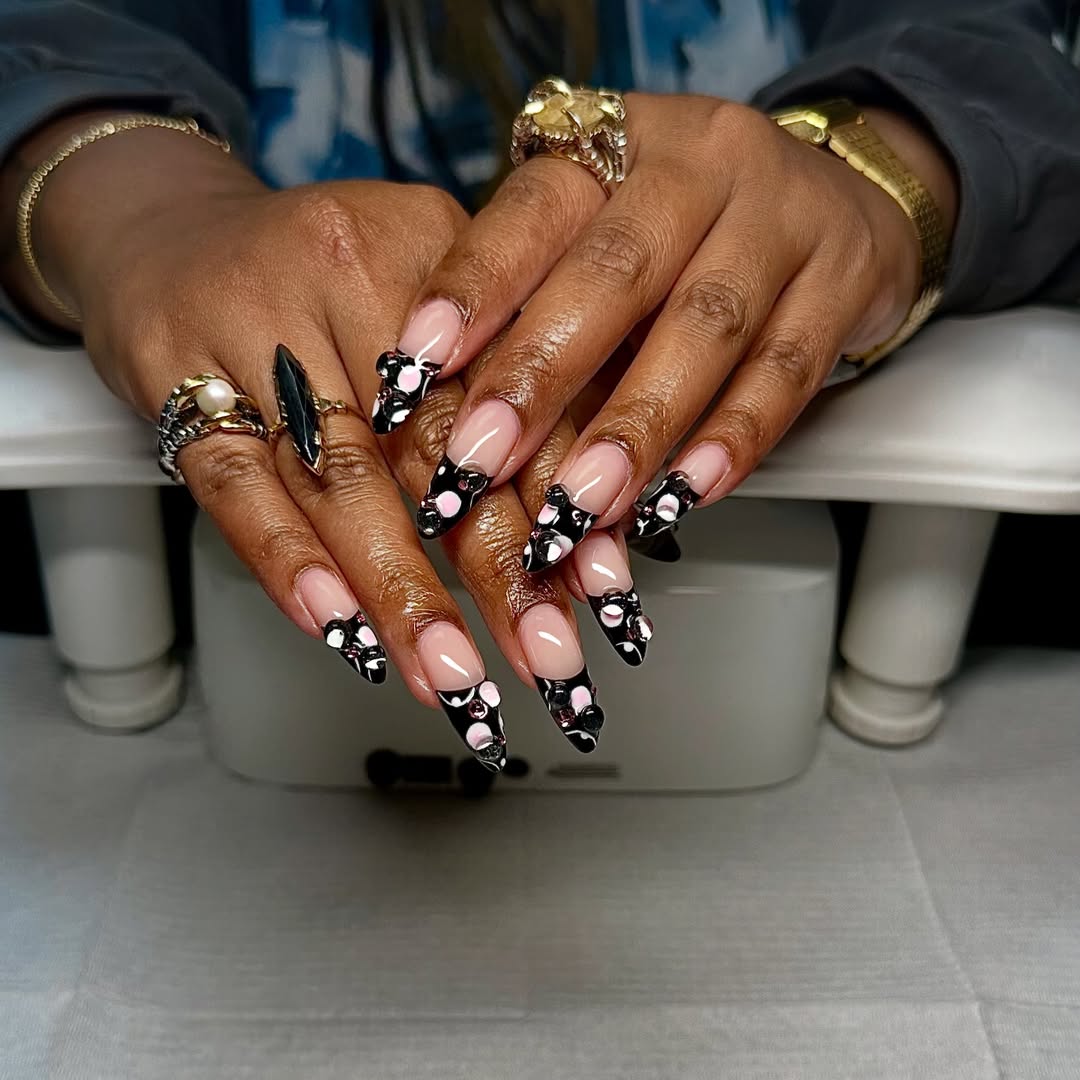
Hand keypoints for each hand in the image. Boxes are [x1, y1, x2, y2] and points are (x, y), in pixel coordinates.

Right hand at [1, 113, 613, 764]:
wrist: (168, 227)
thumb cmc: (321, 277)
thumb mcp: (426, 290)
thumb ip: (504, 381)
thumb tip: (591, 510)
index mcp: (435, 247)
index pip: (510, 394)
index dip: (559, 500)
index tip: (600, 592)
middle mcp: (349, 274)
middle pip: (433, 444)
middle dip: (499, 569)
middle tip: (547, 661)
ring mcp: (254, 322)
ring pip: (340, 477)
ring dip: (401, 592)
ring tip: (449, 679)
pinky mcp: (172, 370)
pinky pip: (233, 480)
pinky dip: (289, 563)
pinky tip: (339, 632)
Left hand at [378, 94, 956, 561]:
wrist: (842, 193)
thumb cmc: (691, 228)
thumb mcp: (608, 230)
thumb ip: (543, 302)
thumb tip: (452, 416)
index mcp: (619, 145)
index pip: (534, 212)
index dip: (472, 291)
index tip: (413, 369)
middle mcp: (702, 166)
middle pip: (616, 272)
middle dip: (540, 377)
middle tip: (478, 462)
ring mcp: (783, 220)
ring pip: (704, 330)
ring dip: (633, 429)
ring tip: (576, 507)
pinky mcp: (843, 283)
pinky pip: (786, 374)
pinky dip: (729, 444)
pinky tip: (680, 497)